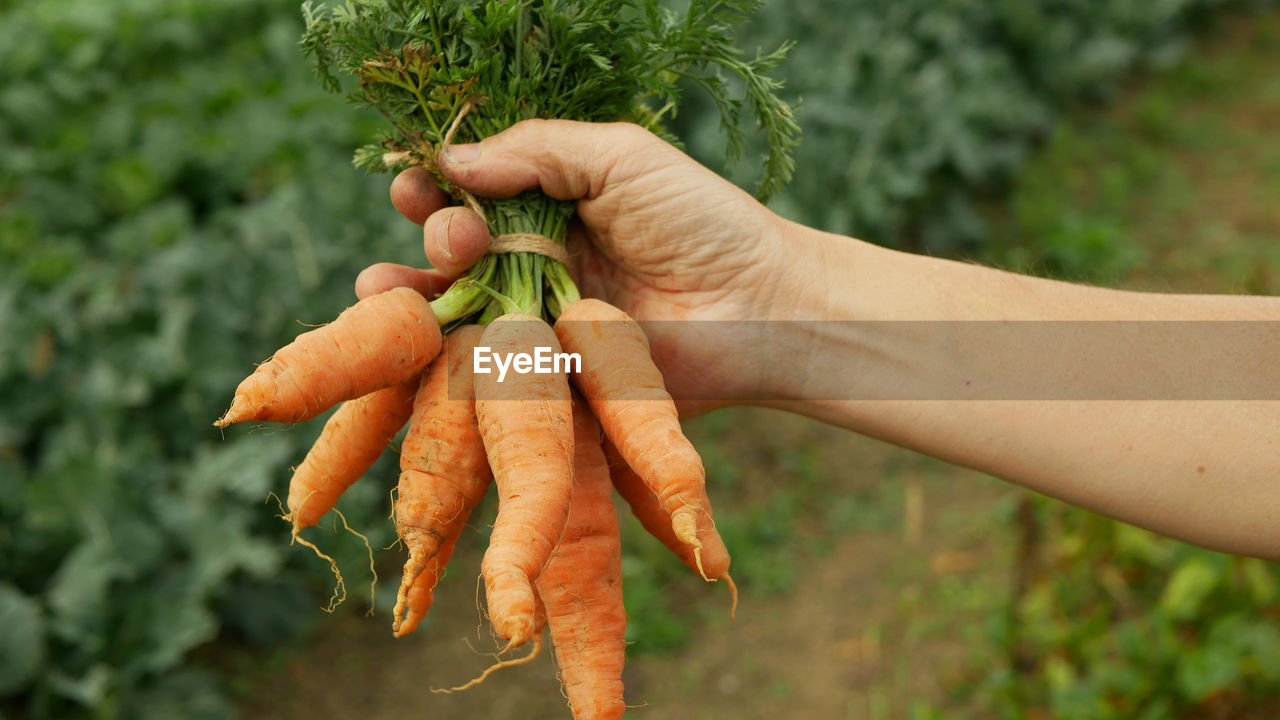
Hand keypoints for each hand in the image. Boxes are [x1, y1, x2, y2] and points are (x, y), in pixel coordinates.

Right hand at [357, 120, 815, 412]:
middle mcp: (538, 262)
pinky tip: (411, 342)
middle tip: (454, 236)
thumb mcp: (620, 157)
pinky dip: (443, 358)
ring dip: (410, 296)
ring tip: (383, 288)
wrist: (762, 308)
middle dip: (433, 236)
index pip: (473, 191)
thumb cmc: (703, 223)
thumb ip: (537, 149)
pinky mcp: (552, 377)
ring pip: (457, 310)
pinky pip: (487, 369)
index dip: (435, 186)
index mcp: (553, 205)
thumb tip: (453, 160)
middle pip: (455, 249)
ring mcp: (543, 322)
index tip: (415, 184)